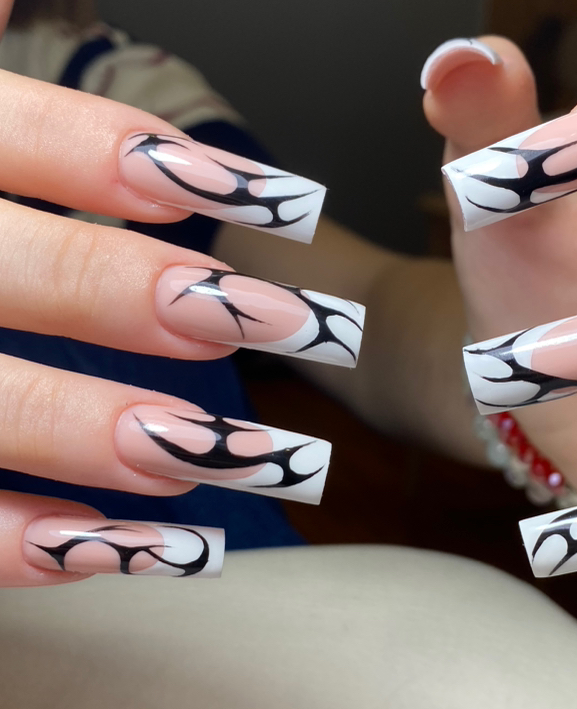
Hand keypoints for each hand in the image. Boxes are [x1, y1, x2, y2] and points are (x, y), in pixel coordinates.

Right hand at [0, 1, 365, 584]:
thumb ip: (7, 118)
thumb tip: (19, 3)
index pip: (17, 131)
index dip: (138, 161)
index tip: (285, 199)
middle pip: (25, 272)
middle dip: (159, 299)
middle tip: (306, 326)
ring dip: (118, 436)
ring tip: (248, 458)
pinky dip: (31, 539)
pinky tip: (143, 546)